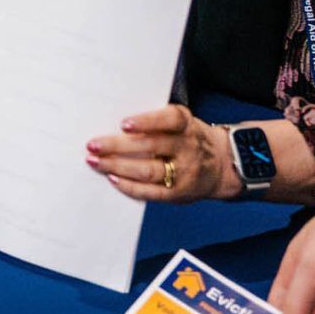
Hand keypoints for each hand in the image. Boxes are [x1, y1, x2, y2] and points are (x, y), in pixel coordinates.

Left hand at [87, 104, 232, 202]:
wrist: (221, 166)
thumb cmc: (190, 138)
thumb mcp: (183, 122)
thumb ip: (157, 121)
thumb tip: (114, 121)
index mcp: (187, 125)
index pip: (170, 120)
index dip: (147, 121)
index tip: (124, 124)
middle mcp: (187, 147)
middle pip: (151, 146)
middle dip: (118, 146)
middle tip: (93, 145)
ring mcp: (184, 172)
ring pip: (148, 170)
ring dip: (117, 166)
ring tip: (95, 162)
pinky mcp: (178, 193)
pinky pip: (151, 192)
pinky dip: (130, 186)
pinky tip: (113, 178)